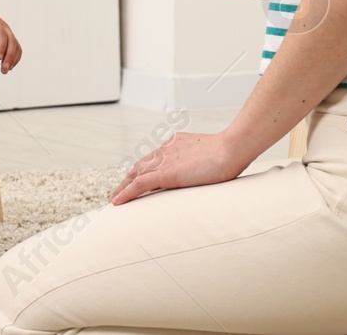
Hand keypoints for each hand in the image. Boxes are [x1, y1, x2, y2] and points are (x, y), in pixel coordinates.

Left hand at [0, 9, 21, 72]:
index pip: (1, 34)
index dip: (2, 45)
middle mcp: (4, 27)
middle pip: (11, 40)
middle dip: (9, 55)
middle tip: (4, 69)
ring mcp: (8, 32)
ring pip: (15, 45)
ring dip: (12, 58)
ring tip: (4, 70)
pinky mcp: (9, 38)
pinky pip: (16, 47)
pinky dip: (14, 57)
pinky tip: (9, 66)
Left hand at [107, 131, 252, 204]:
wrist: (231, 148)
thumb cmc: (229, 152)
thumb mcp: (210, 155)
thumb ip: (200, 162)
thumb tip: (202, 172)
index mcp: (176, 144)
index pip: (153, 158)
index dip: (142, 170)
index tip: (136, 179)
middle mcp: (166, 149)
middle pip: (140, 165)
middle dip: (128, 178)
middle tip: (119, 192)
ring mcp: (165, 160)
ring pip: (135, 174)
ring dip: (122, 187)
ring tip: (115, 200)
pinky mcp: (166, 173)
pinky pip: (140, 184)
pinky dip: (126, 192)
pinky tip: (117, 202)